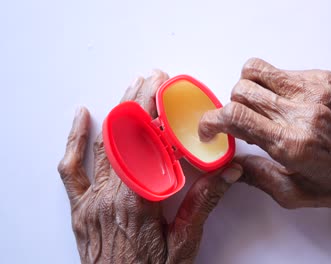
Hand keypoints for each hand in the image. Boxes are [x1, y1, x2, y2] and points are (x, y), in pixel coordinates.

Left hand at [58, 71, 242, 263]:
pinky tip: (82, 118)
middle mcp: (112, 197)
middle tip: (153, 79)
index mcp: (140, 203)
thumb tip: (229, 172)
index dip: (157, 115)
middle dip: (140, 103)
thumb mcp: (184, 245)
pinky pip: (71, 170)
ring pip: (104, 146)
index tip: (167, 93)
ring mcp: (92, 201)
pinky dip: (75, 141)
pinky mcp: (80, 208)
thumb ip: (203, 205)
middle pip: (127, 138)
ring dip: (118, 113)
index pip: (150, 146)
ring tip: (131, 88)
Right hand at [198, 58, 330, 209]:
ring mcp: (314, 90)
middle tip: (240, 123)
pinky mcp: (326, 79)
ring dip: (248, 88)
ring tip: (259, 107)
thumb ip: (256, 176)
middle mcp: (301, 111)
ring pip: (257, 70)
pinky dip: (275, 86)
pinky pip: (283, 72)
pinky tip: (287, 104)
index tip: (209, 129)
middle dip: (231, 107)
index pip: (234, 116)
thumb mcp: (294, 193)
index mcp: (291, 143)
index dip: (211, 121)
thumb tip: (229, 163)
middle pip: (241, 89)